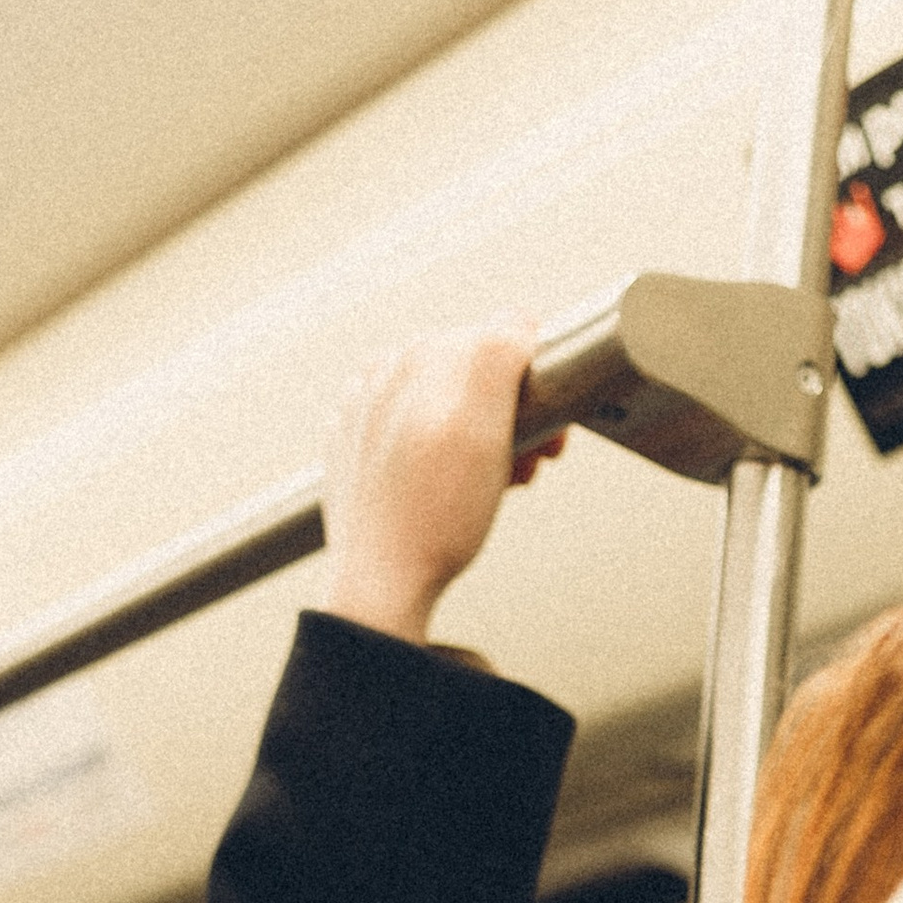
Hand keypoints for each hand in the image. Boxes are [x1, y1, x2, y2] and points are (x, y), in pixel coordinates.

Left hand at [319, 325, 562, 647]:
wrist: (382, 584)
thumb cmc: (436, 516)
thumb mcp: (486, 421)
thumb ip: (501, 348)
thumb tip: (517, 319)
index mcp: (420, 354)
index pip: (502, 340)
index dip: (536, 386)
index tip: (547, 432)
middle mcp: (386, 372)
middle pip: (474, 376)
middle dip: (512, 415)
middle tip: (526, 464)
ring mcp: (365, 409)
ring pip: (447, 407)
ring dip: (483, 439)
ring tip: (494, 483)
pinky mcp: (355, 448)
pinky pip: (415, 436)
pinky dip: (444, 456)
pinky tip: (454, 488)